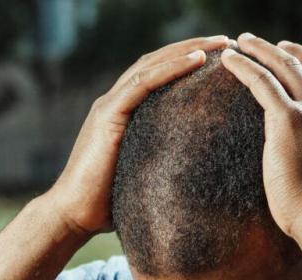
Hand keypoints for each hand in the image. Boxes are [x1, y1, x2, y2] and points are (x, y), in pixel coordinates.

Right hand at [47, 35, 228, 236]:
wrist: (75, 216)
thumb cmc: (111, 203)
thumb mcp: (145, 175)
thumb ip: (163, 163)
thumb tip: (198, 175)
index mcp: (126, 113)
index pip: (160, 75)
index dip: (188, 62)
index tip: (221, 58)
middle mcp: (117, 102)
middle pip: (158, 62)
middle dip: (193, 47)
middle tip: (227, 41)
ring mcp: (111, 106)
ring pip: (152, 65)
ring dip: (188, 50)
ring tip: (219, 43)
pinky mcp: (108, 116)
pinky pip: (142, 84)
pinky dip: (170, 69)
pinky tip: (196, 60)